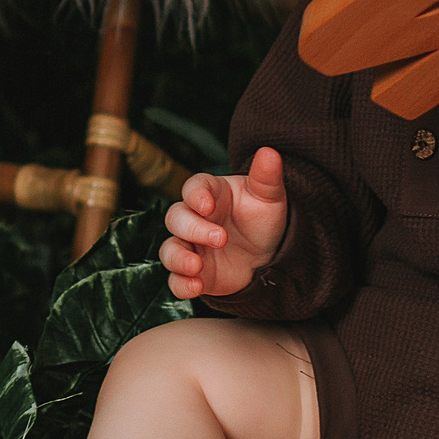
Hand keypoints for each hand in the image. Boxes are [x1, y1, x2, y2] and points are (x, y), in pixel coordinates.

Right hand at [158, 147, 290, 299]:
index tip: (207, 205)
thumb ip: (266, 176)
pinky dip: (180, 285)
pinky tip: (195, 286)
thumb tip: (269, 151)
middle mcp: (194, 219)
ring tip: (196, 266)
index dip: (195, 195)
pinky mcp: (193, 273)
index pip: (192, 188)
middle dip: (193, 228)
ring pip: (168, 250)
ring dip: (177, 258)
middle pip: (175, 218)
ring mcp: (190, 247)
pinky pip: (175, 280)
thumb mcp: (269, 197)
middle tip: (221, 239)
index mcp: (210, 194)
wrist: (269, 255)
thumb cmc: (262, 219)